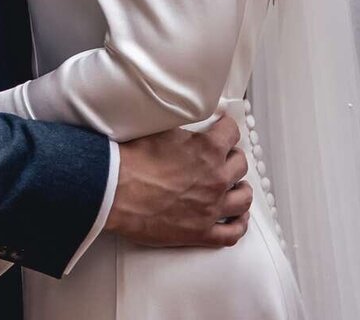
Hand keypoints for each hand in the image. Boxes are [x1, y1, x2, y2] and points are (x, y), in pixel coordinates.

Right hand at [105, 114, 250, 248]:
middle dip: (232, 157)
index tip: (224, 129)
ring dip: (240, 189)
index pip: (231, 132)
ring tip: (235, 186)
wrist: (116, 189)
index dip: (227, 128)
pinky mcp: (201, 232)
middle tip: (224, 157)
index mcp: (208, 150)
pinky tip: (238, 219)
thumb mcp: (162, 129)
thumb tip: (190, 126)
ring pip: (243, 199)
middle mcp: (216, 178)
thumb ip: (185, 129)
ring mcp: (211, 208)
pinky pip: (232, 233)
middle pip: (240, 164)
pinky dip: (239, 225)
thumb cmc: (134, 159)